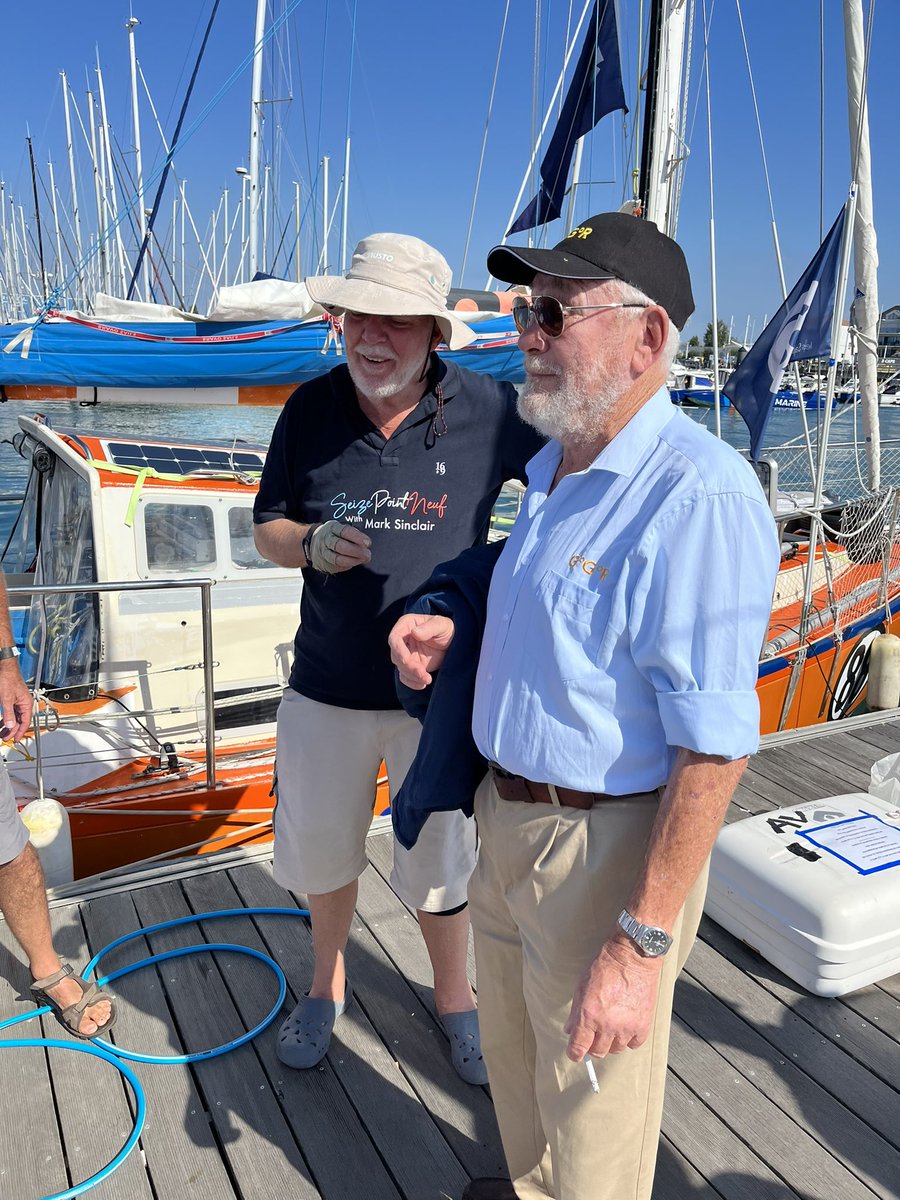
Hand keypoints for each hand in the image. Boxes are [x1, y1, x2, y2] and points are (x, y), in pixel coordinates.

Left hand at [0, 661, 32, 741]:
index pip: (25, 722)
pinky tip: (2, 723)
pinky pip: (11, 712)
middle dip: (12, 730)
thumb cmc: (8, 679)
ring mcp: (18, 701)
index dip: (19, 732)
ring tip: (2, 733)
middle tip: (5, 738)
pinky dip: (6, 718)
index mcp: (27, 703)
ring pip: (15, 717)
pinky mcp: (13, 699)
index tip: (14, 739)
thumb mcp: (7, 699)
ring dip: (8, 726)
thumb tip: (10, 726)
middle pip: (20, 721)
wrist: (5, 668)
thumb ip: (9, 714)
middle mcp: (24, 703)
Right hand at [308, 520, 370, 573]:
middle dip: (356, 551)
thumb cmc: (333, 536)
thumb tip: (367, 544)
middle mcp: (326, 540)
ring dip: (353, 560)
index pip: (345, 531)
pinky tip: (354, 563)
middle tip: (367, 554)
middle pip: (340, 545)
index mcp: (333, 528)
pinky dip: (347, 565)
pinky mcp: (324, 564)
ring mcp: (324, 553)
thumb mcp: (341, 529)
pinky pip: (337, 567)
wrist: (312, 543)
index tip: (367, 542)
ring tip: (363, 559)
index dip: (357, 537)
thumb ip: (353, 535)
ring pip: (337, 558)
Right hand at [388, 613, 455, 688]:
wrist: (454, 643)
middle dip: (408, 667)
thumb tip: (414, 633)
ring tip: (427, 679)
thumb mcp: (442, 625)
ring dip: (412, 676)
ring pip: (401, 668)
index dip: (398, 650)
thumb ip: (429, 628)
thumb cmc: (447, 629)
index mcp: (406, 625)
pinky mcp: (411, 666)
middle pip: (396, 656)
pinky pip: (406, 677)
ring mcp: (406, 654)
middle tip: (423, 673)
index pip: (395, 638)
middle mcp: (402, 640)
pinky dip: (412, 682)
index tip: (407, 661)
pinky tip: (423, 684)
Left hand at [563, 935, 663, 1059]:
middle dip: (593, 1045)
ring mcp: (626, 1027)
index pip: (578, 1047)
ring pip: (615, 1049)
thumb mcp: (582, 986)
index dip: (575, 1053)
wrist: (632, 957)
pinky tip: (626, 1026)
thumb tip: (570, 1030)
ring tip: (611, 1025)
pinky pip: (633, 1044)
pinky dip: (629, 1039)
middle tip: (594, 1035)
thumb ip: (575, 1012)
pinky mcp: (643, 1025)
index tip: (575, 1053)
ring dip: (611, 1042)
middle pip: (598, 1052)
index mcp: (589, 1014)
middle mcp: (607, 1024)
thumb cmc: (605, 967)